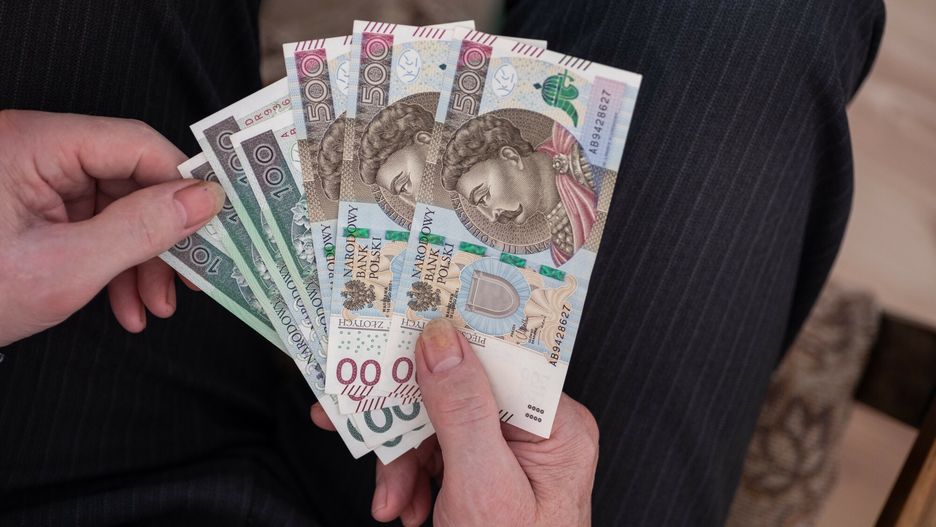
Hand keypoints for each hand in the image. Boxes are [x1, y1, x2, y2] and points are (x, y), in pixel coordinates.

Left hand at [0, 110, 224, 345]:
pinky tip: (126, 304)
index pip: (134, 144)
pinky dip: (112, 266)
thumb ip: (142, 229)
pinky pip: (90, 226)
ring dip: (141, 261)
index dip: (181, 184)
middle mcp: (33, 151)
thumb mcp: (66, 268)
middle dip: (160, 239)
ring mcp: (31, 180)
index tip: (213, 223)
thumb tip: (204, 200)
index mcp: (32, 143)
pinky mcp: (30, 208)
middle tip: (188, 280)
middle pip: (129, 180)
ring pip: (115, 209)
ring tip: (153, 307)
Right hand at [311, 318, 599, 525]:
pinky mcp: (482, 477)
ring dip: (402, 462)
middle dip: (408, 421)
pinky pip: (436, 457)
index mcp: (555, 425)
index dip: (446, 340)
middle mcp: (536, 433)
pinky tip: (403, 507)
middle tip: (358, 420)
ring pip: (437, 426)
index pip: (498, 358)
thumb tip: (440, 340)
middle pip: (458, 391)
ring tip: (391, 501)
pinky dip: (410, 481)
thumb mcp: (483, 487)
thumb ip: (462, 411)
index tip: (398, 327)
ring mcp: (508, 456)